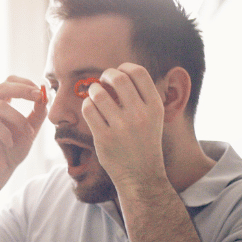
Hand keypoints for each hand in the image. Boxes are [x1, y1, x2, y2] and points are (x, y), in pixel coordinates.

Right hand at [0, 76, 47, 175]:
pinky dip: (5, 133)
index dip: (25, 83)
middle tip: (39, 98)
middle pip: (1, 87)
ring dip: (18, 119)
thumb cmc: (11, 151)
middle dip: (23, 90)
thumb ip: (37, 113)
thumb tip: (45, 96)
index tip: (40, 93)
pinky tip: (9, 143)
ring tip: (28, 134)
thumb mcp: (29, 129)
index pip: (8, 82)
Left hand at [80, 62, 168, 190]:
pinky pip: (89, 110)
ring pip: (99, 93)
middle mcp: (140, 114)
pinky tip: (91, 109)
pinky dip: (87, 105)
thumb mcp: (154, 118)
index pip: (139, 73)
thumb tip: (120, 73)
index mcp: (154, 106)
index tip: (118, 72)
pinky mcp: (104, 137)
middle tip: (102, 81)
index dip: (125, 67)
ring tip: (94, 95)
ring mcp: (121, 127)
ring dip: (93, 90)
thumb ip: (142, 97)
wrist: (140, 174)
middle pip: (118, 78)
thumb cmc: (144, 142)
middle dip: (106, 75)